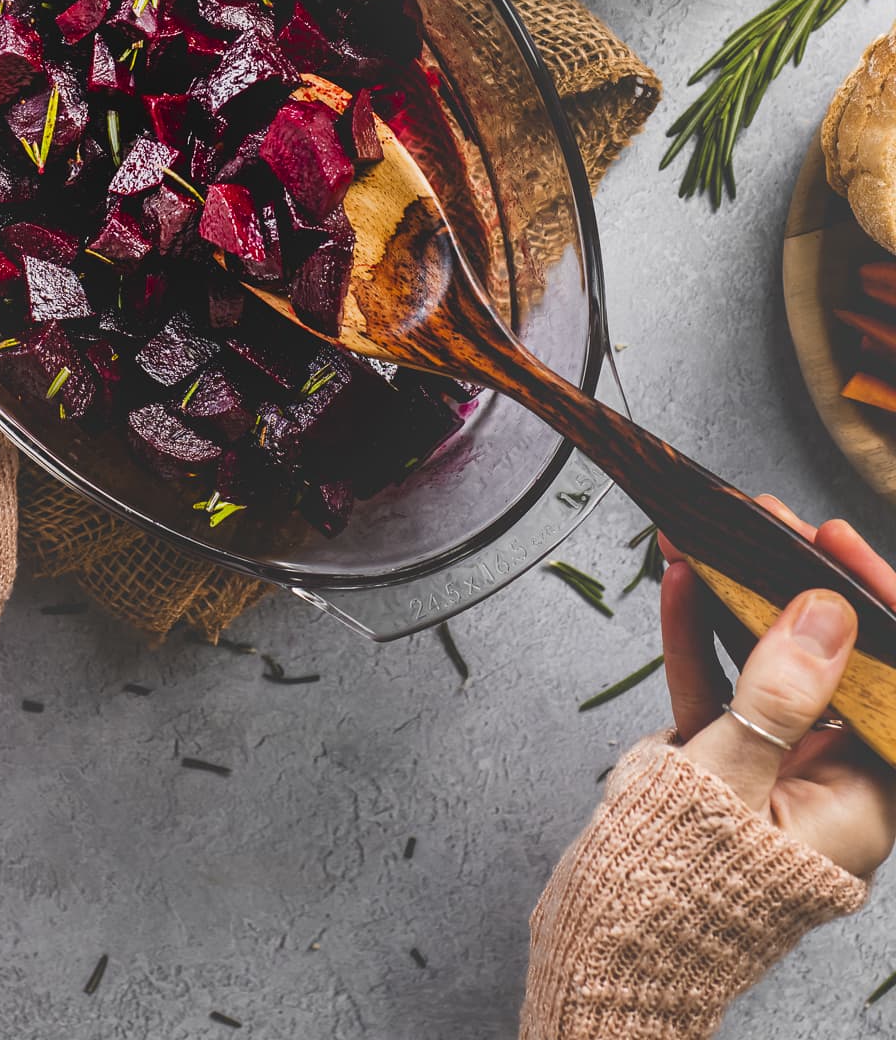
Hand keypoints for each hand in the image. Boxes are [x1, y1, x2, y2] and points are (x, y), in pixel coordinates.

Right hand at [660, 502, 895, 878]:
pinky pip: (720, 688)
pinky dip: (698, 638)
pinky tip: (680, 587)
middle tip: (770, 523)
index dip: (873, 608)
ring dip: (739, 599)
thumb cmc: (677, 893)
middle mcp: (827, 782)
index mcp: (861, 804)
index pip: (890, 688)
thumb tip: (825, 614)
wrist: (607, 951)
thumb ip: (776, 694)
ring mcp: (772, 769)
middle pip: (830, 666)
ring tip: (717, 536)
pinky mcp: (721, 763)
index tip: (836, 548)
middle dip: (798, 588)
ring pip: (769, 667)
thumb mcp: (730, 780)